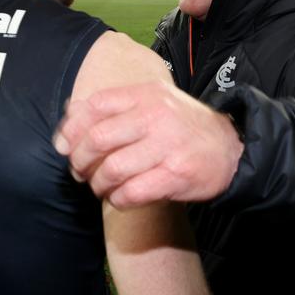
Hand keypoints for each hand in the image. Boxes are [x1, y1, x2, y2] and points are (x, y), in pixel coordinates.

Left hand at [55, 81, 243, 208]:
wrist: (231, 148)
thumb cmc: (182, 127)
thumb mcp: (154, 103)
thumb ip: (116, 107)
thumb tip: (70, 115)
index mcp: (147, 95)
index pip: (96, 105)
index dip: (71, 128)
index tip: (63, 146)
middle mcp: (156, 116)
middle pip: (98, 139)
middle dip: (79, 160)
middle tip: (79, 171)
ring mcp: (168, 145)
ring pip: (112, 169)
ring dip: (98, 183)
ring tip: (99, 186)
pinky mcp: (177, 174)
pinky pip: (132, 192)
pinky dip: (118, 199)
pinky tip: (119, 198)